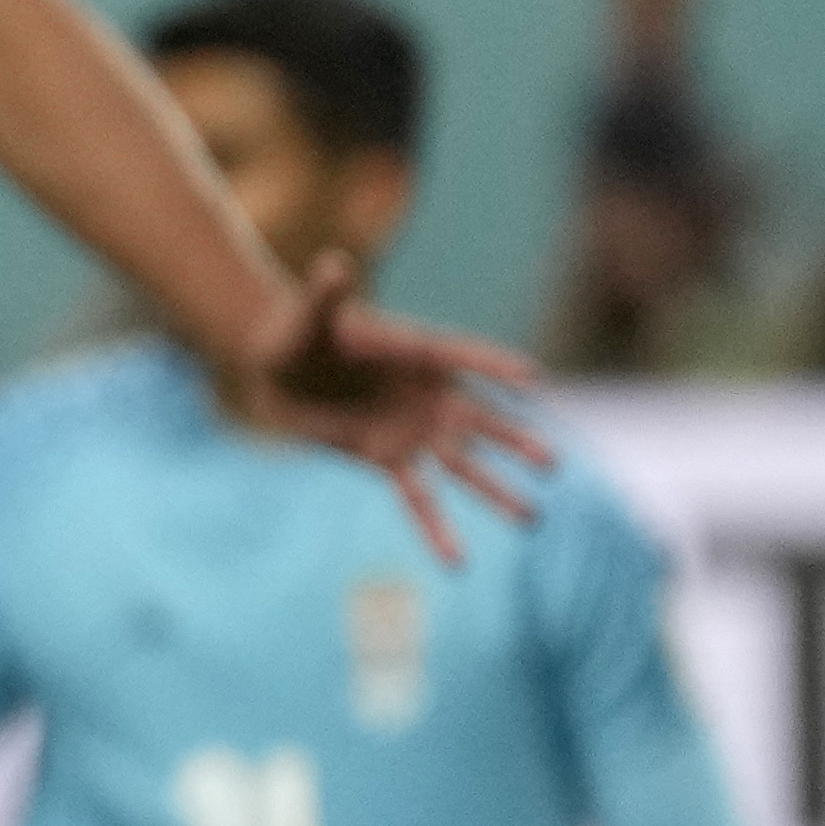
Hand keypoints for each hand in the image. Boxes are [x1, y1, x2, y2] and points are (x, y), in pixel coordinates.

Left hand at [218, 249, 552, 560]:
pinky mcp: (386, 457)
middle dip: (510, 441)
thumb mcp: (309, 312)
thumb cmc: (298, 329)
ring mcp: (412, 428)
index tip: (534, 378)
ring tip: (531, 517)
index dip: (494, 365)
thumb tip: (332, 263)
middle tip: (548, 461)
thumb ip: (324, 292)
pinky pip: (417, 498)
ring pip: (462, 465)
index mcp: (418, 351)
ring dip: (494, 490)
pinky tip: (458, 562)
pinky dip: (436, 529)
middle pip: (478, 420)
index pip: (464, 356)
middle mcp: (428, 393)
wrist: (276, 364)